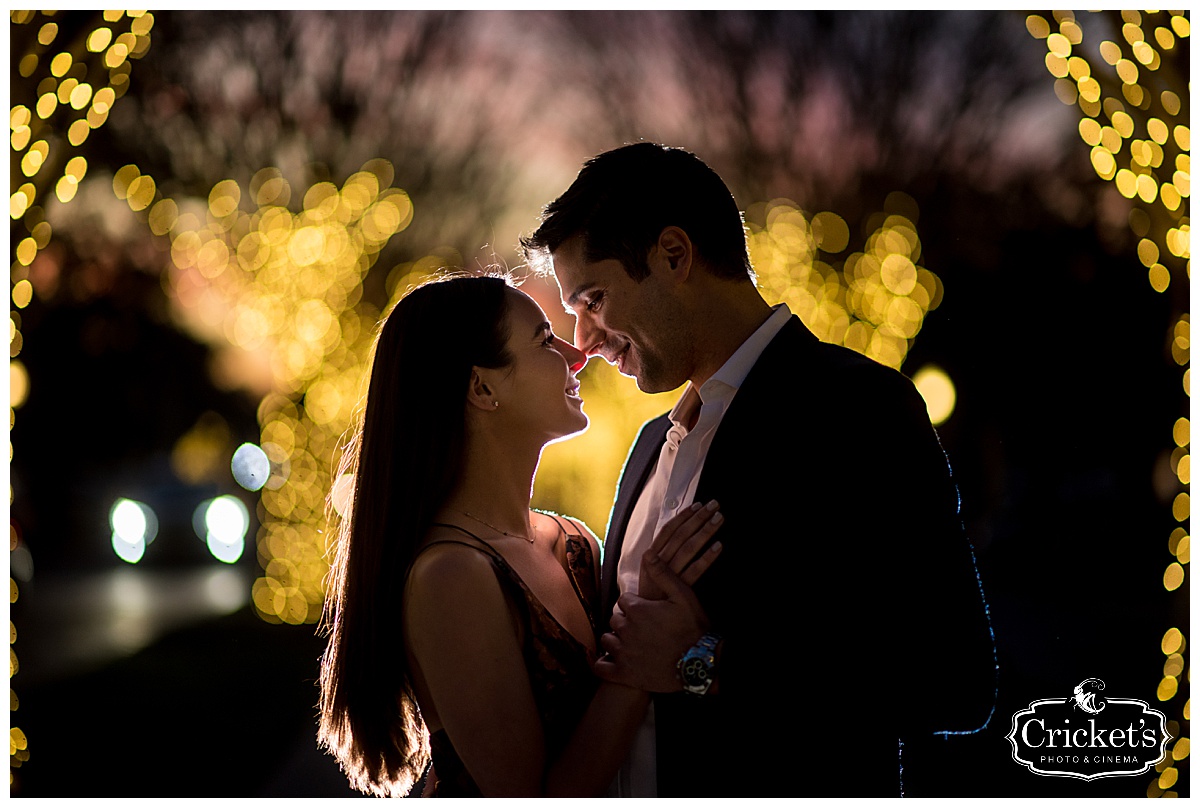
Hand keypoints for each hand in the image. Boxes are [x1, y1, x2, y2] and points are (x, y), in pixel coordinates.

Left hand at [594, 553, 711, 691]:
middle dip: (625, 621)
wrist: (701, 664)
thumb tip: (648, 553)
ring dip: (615, 639)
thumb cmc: (694, 628)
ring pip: (607, 639)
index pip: (624, 601)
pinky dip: (600, 664)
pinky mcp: (624, 674)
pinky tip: (606, 661)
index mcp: (637, 610)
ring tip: (630, 643)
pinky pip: (601, 668)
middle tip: (641, 628)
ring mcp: (624, 653)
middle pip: (615, 619)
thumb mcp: (683, 596)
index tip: (645, 611)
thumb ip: (663, 575)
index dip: (634, 605)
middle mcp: (626, 630)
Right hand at [638, 500, 723, 600]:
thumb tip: (680, 530)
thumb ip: (663, 552)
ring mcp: (668, 577)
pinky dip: (707, 557)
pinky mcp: (679, 590)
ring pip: (688, 549)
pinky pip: (695, 570)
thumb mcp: (652, 571)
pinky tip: (718, 546)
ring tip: (719, 520)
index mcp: (650, 556)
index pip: (667, 530)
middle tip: (714, 505)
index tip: (697, 505)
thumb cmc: (652, 594)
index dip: (683, 517)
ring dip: (705, 532)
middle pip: (680, 536)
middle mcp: (657, 563)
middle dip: (698, 518)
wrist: (646, 620)